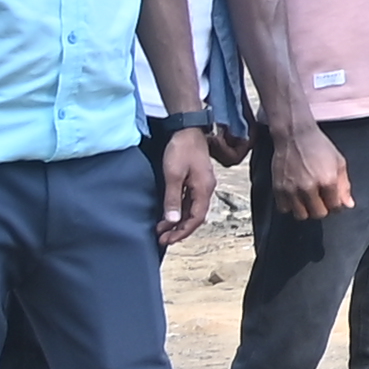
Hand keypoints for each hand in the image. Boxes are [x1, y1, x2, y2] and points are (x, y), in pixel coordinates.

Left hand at [154, 127, 218, 247]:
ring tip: (163, 229)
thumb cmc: (181, 149)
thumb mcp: (173, 175)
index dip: (182, 232)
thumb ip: (172, 198)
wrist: (188, 129)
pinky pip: (190, 201)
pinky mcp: (197, 179)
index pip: (196, 218)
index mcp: (204, 189)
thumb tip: (172, 220)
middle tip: (162, 239)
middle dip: (180, 230)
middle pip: (196, 216)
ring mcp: (202, 184)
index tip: (167, 240)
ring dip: (179, 221)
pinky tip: (170, 213)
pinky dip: (180, 210)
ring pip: (192, 209)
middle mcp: (206, 189)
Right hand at [269, 119, 355, 220]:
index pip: (335, 207)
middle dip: (323, 209)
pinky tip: (295, 196)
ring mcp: (291, 189)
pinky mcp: (278, 188)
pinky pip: (284, 208)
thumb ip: (345, 186)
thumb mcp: (339, 162)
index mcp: (327, 181)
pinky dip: (290, 205)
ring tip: (308, 199)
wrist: (295, 134)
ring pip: (301, 215)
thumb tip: (348, 205)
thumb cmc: (319, 146)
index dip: (337, 205)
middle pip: (318, 214)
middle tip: (322, 199)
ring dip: (306, 210)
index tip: (334, 200)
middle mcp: (309, 187)